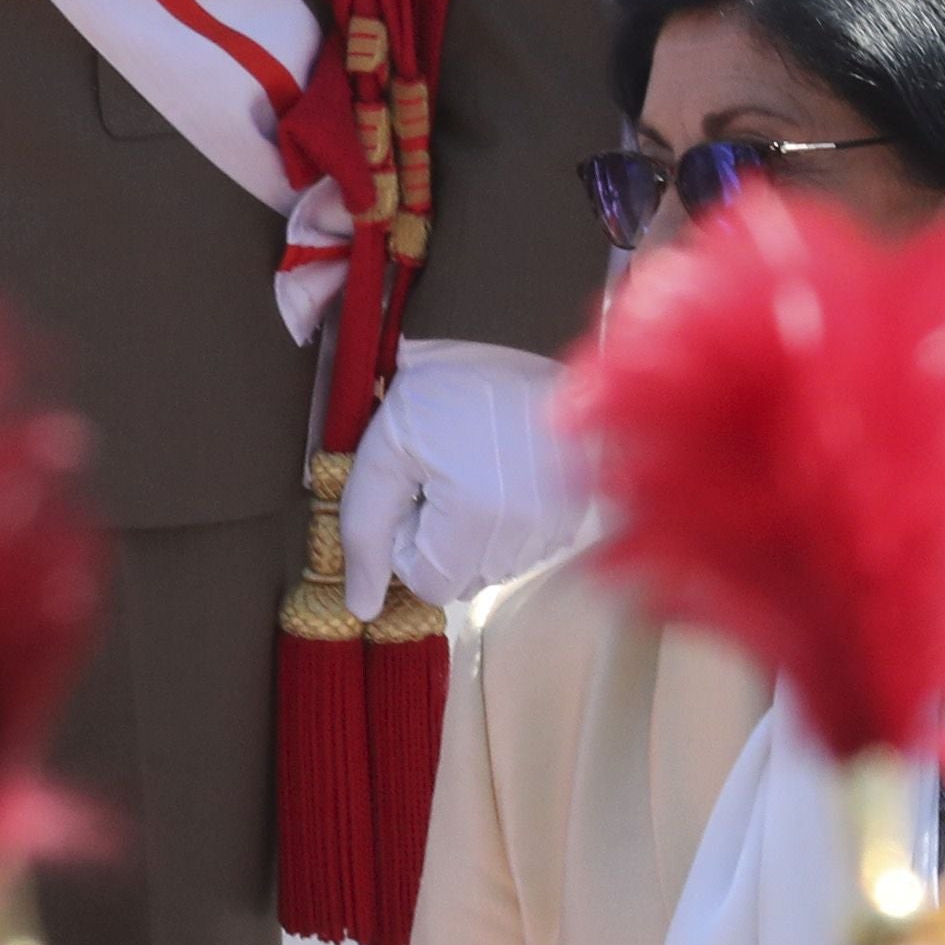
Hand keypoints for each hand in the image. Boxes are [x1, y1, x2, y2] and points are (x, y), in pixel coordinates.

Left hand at [336, 337, 582, 622]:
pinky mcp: (581, 506)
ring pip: (497, 566)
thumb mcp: (382, 456)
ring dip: (473, 535)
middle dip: (440, 541)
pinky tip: (500, 473)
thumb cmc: (438, 390)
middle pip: (464, 580)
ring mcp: (564, 518)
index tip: (412, 493)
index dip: (407, 544)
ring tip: (470, 469)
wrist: (512, 335)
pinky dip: (507, 523)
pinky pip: (529, 545)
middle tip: (439, 477)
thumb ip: (364, 536)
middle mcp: (532, 528)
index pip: (429, 584)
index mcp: (481, 517)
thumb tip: (362, 609)